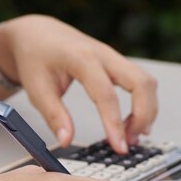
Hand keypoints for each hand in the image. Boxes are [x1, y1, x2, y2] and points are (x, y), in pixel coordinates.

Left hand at [0, 15, 157, 153]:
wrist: (36, 33)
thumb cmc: (34, 57)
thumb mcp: (36, 89)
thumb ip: (54, 116)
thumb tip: (66, 140)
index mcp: (81, 59)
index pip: (106, 94)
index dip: (115, 123)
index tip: (119, 147)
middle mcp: (103, 54)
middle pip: (141, 83)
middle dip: (143, 115)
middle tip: (131, 142)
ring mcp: (113, 57)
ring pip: (147, 81)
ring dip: (147, 110)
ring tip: (132, 136)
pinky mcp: (116, 62)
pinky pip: (141, 81)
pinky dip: (143, 102)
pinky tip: (133, 122)